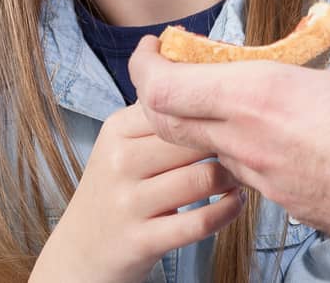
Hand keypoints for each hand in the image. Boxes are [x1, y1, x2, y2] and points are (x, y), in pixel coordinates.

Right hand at [30, 104, 245, 282]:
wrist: (79, 252)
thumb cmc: (115, 190)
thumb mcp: (122, 144)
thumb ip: (157, 116)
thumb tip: (210, 77)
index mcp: (117, 129)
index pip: (174, 104)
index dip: (212, 106)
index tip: (236, 110)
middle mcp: (119, 161)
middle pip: (194, 138)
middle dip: (228, 141)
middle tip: (249, 143)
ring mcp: (128, 202)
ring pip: (202, 178)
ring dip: (233, 177)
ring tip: (241, 174)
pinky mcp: (141, 240)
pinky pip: (200, 221)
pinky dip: (228, 211)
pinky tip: (234, 203)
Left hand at [128, 11, 329, 268]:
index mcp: (260, 97)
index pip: (163, 87)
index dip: (145, 65)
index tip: (155, 46)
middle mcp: (251, 144)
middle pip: (170, 123)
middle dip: (162, 93)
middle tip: (177, 68)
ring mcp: (269, 183)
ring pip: (212, 151)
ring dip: (209, 124)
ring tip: (235, 98)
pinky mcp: (293, 208)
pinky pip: (251, 175)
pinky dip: (247, 151)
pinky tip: (279, 136)